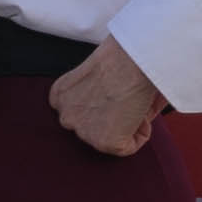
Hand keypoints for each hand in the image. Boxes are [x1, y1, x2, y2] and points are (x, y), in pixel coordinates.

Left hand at [50, 41, 167, 157]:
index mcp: (60, 95)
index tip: (114, 95)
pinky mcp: (105, 142)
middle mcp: (67, 115)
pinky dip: (141, 133)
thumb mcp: (94, 74)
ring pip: (110, 136)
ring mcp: (84, 131)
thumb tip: (113, 108)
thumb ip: (95, 94)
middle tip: (128, 99)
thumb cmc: (120, 55)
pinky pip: (128, 146)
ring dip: (125, 125)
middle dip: (111, 117)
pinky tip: (141, 112)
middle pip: (92, 126)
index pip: (77, 111)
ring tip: (134, 102)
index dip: (101, 105)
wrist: (130, 59)